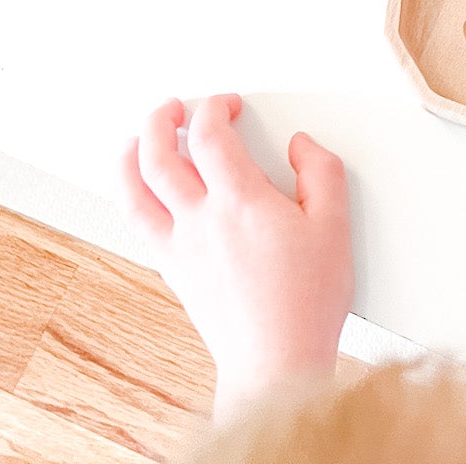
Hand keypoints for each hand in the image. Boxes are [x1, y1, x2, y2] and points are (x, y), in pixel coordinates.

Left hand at [117, 96, 352, 418]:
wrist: (277, 360)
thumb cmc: (306, 301)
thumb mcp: (335, 226)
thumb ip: (321, 173)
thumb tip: (301, 145)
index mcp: (241, 203)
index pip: (211, 136)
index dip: (215, 108)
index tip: (228, 105)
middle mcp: (200, 221)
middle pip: (157, 155)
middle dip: (161, 120)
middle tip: (175, 108)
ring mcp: (179, 247)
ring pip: (133, 190)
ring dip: (130, 154)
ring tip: (138, 140)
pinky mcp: (172, 271)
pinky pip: (138, 223)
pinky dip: (132, 195)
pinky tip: (141, 191)